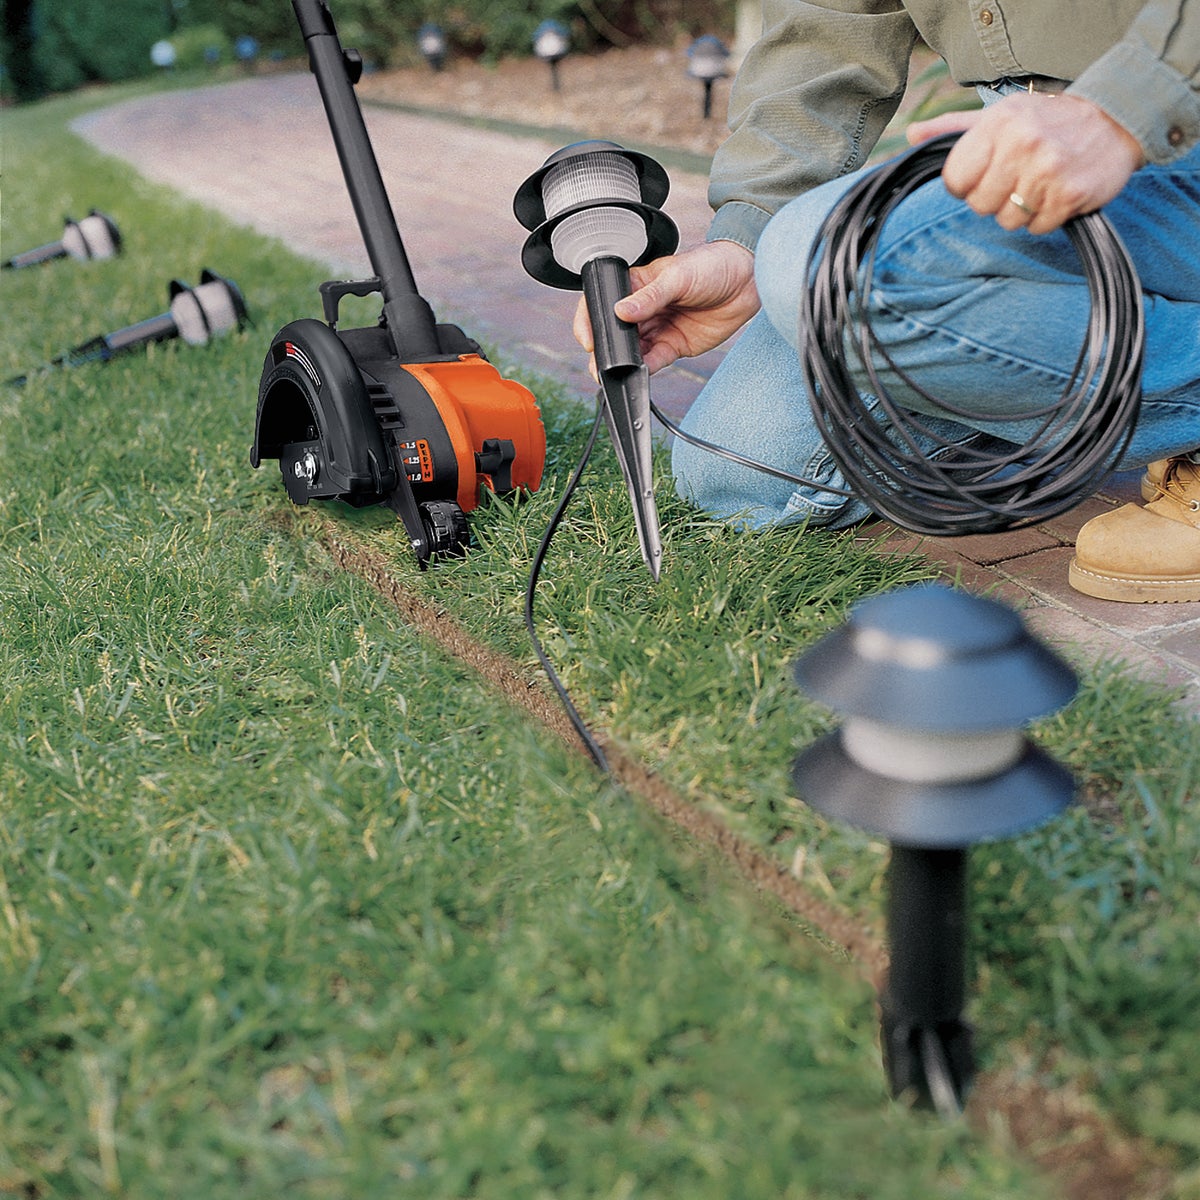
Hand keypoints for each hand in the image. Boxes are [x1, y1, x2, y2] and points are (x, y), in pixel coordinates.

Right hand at [572, 240, 758, 374]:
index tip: (588, 338)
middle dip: (605, 348)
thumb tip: (621, 312)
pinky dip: (646, 368)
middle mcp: (644, 307)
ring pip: (633, 350)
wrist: (748, 280)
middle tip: (599, 363)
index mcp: (637, 284)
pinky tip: (641, 371)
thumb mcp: (678, 276)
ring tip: (615, 372)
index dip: (590, 320)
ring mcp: (659, 327)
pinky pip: (655, 360)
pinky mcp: (675, 345)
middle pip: (615, 331)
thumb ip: (649, 297)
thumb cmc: (712, 265)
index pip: (604, 301)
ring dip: (623, 362)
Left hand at [906, 93, 1144, 233]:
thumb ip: (954, 128)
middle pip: (979, 206)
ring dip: (1020, 210)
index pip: (954, 180)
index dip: (966, 185)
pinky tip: (1056, 193)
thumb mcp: (1000, 114)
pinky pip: (1037, 228)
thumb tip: (912, 134)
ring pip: (1007, 221)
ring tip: (1038, 184)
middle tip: (1017, 179)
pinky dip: (1045, 217)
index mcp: (998, 124)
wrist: (1117, 119)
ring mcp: (1047, 171)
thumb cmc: (1047, 120)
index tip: (984, 176)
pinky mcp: (1069, 195)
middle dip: (994, 199)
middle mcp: (1022, 145)